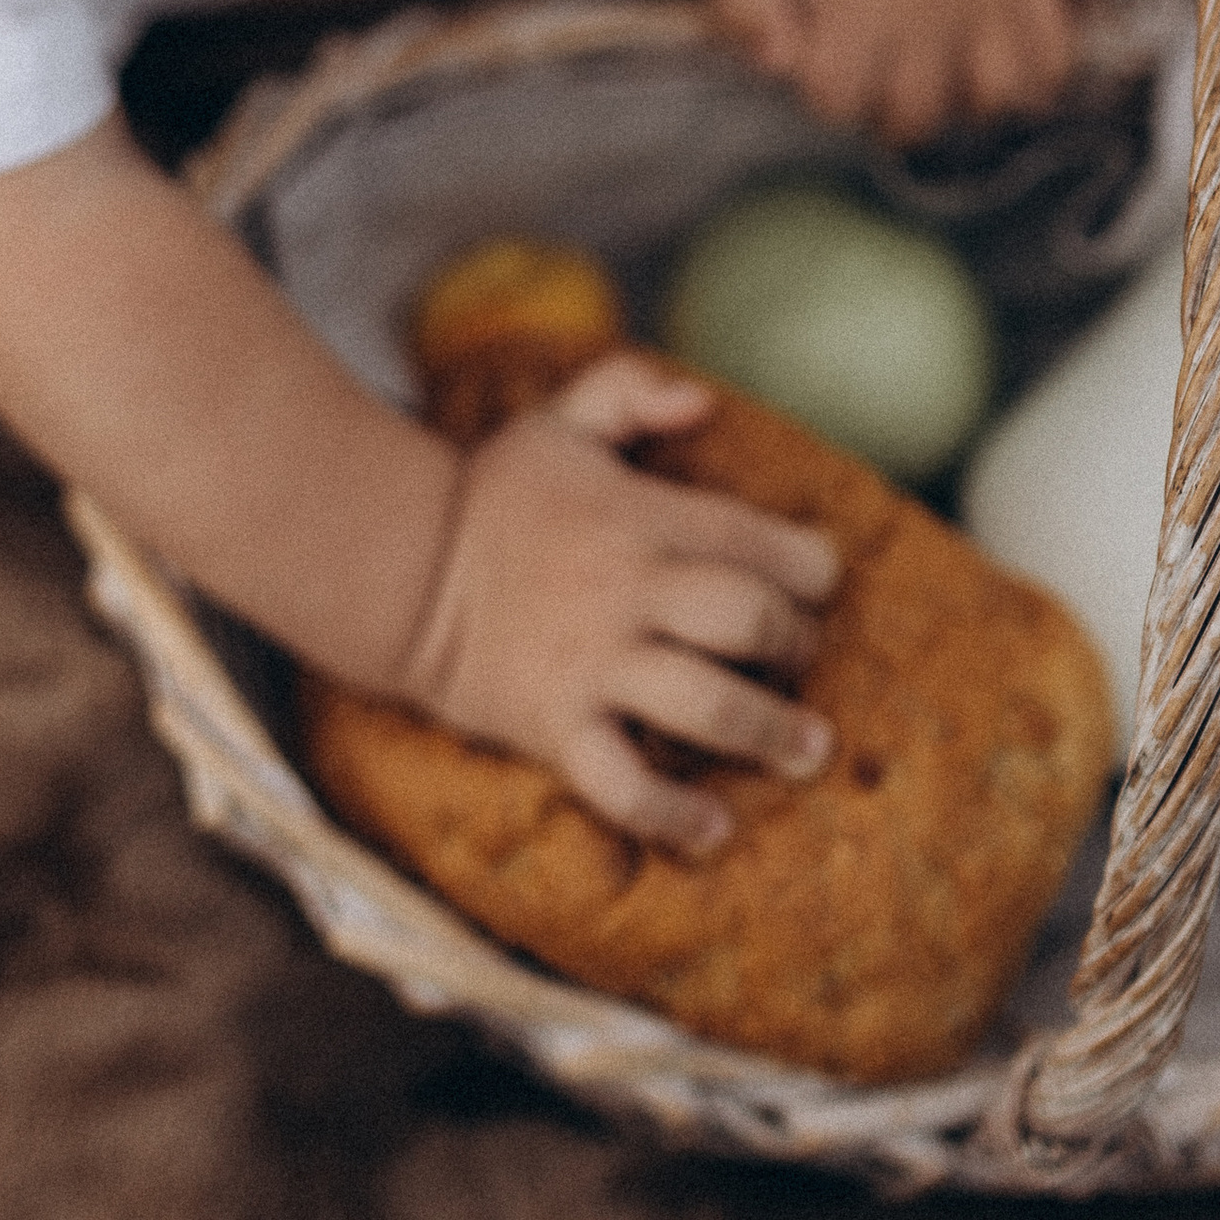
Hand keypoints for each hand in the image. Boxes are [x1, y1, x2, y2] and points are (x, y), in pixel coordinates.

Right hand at [394, 350, 840, 856]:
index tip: (818, 580)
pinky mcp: (557, 727)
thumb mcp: (559, 421)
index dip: (809, 564)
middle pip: (747, 619)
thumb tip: (704, 399)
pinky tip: (715, 829)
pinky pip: (623, 783)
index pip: (756, 539)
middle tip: (802, 655)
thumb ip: (632, 391)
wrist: (402, 571)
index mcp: (638, 518)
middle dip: (796, 642)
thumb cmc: (493, 495)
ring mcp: (594, 665)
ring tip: (809, 751)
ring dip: (770, 733)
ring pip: (706, 705)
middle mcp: (628, 593)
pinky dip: (673, 816)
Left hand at [709, 0, 1075, 144]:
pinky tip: (990, 61)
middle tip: (873, 80)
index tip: (822, 69)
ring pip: (999, 96)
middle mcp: (934, 2)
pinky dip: (1037, 74)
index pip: (840, 100)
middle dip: (884, 114)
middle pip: (918, 115)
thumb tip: (777, 60)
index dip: (823, 98)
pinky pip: (1057, 58)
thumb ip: (742, 10)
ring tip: (934, 79)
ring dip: (963, 104)